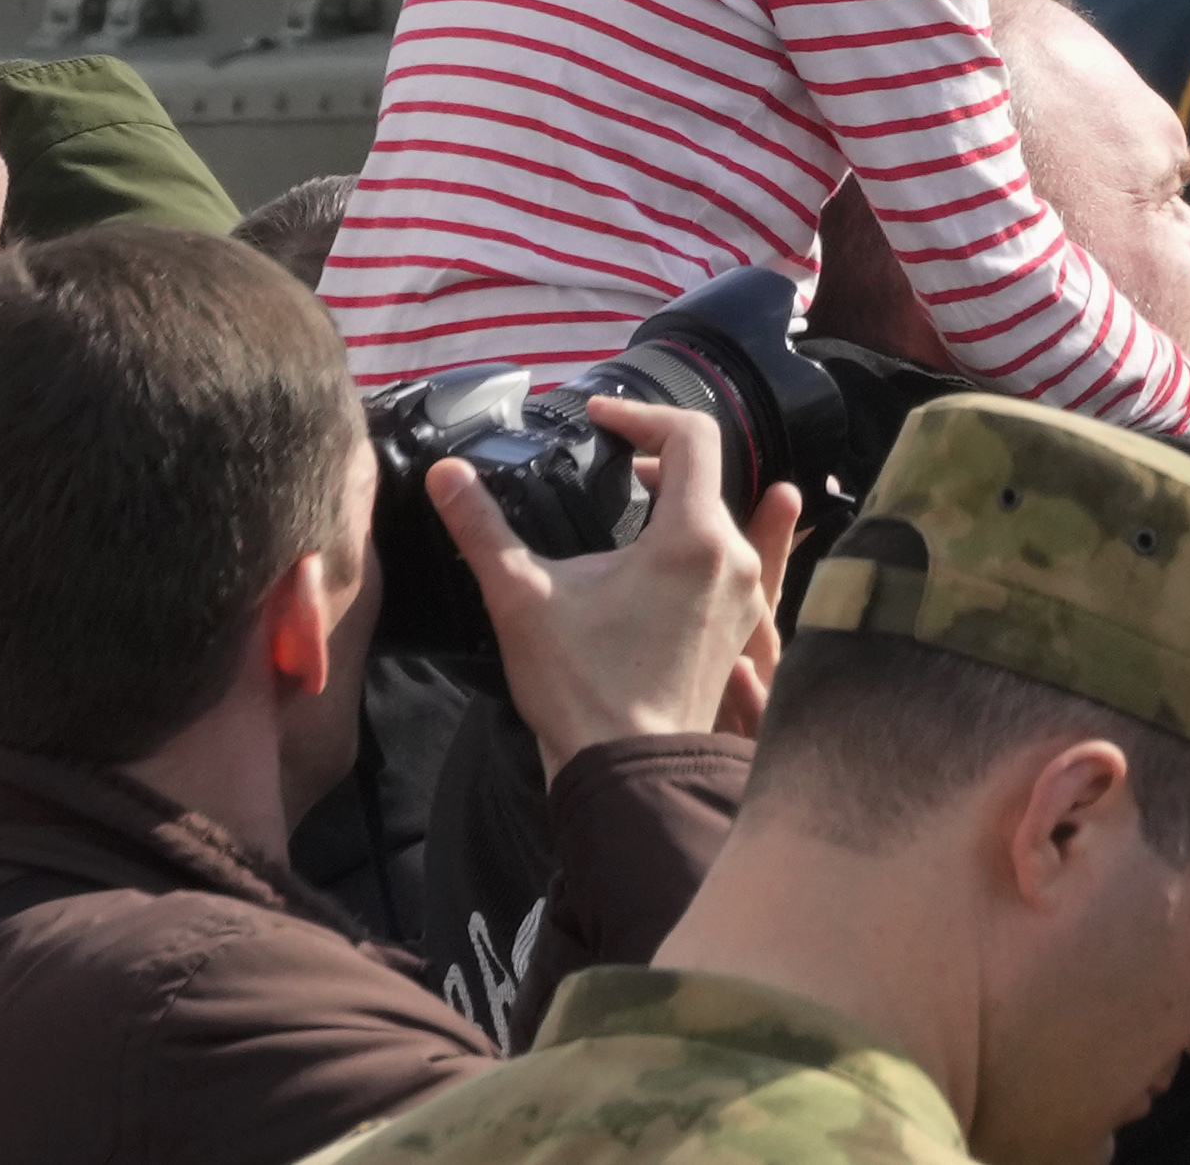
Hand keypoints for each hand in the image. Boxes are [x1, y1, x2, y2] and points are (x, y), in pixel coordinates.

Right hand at [447, 398, 798, 763]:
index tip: (598, 418)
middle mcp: (734, 561)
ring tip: (631, 507)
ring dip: (678, 503)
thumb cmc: (580, 688)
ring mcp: (744, 600)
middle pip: (707, 477)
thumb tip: (445, 473)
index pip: (691, 434)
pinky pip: (730, 566)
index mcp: (693, 537)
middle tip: (612, 459)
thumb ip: (483, 528)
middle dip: (658, 459)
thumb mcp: (521, 599)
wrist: (627, 776)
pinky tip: (654, 566)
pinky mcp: (739, 634)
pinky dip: (696, 546)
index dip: (641, 413)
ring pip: (720, 522)